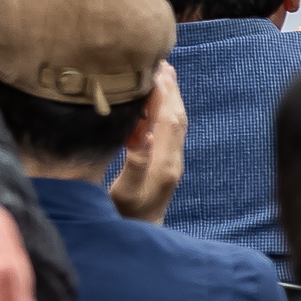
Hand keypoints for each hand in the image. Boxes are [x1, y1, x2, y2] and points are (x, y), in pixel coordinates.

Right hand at [108, 61, 186, 223]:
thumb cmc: (125, 218)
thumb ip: (135, 164)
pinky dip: (164, 110)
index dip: (162, 92)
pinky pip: (169, 130)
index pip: (167, 119)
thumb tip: (142, 133)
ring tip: (161, 74)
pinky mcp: (165, 165)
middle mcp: (172, 160)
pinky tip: (154, 103)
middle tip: (160, 62)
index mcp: (164, 164)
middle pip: (176, 116)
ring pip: (175, 122)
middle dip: (170, 88)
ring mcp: (171, 163)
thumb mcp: (124, 192)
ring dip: (170, 97)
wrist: (139, 238)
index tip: (153, 68)